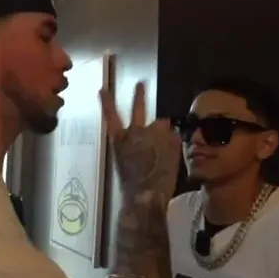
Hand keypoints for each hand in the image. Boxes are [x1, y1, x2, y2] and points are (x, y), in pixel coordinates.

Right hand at [99, 81, 180, 196]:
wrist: (147, 193)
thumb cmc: (132, 184)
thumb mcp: (123, 162)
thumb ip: (133, 146)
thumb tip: (145, 136)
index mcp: (119, 140)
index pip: (111, 115)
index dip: (107, 102)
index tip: (103, 89)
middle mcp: (136, 132)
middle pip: (138, 108)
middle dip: (139, 95)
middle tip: (140, 84)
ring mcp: (155, 133)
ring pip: (162, 123)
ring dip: (163, 130)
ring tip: (163, 146)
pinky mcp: (172, 139)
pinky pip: (174, 135)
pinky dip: (173, 143)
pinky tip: (170, 156)